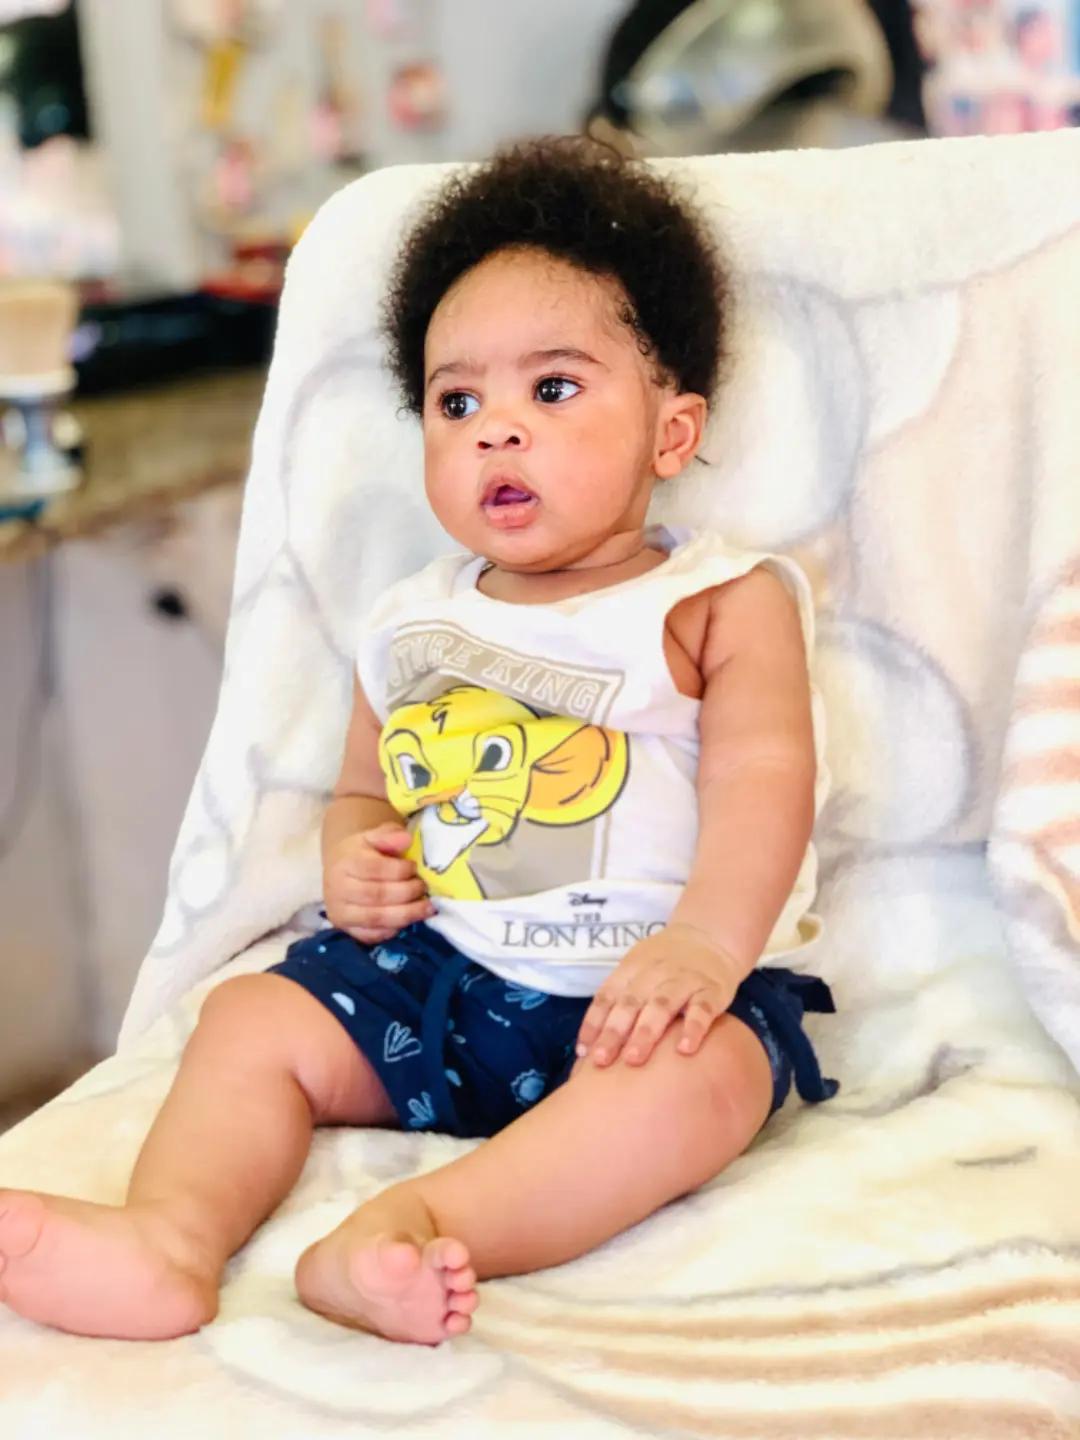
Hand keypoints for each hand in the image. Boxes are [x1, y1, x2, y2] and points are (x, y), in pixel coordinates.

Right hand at [323, 822, 434, 943]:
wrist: (340, 870)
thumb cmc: (362, 852)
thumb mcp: (374, 837)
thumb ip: (389, 835)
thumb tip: (406, 839)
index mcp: (345, 863)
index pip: (375, 869)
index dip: (400, 870)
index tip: (414, 867)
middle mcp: (338, 889)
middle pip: (377, 896)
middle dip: (407, 893)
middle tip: (423, 888)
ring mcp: (340, 912)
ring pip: (377, 918)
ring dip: (407, 914)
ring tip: (426, 908)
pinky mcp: (346, 930)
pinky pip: (372, 935)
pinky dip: (394, 930)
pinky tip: (409, 920)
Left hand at [576, 923, 741, 1068]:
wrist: (710, 936)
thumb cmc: (665, 963)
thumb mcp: (638, 969)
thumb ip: (619, 999)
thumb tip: (591, 1043)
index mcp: (632, 969)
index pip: (608, 995)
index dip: (593, 1023)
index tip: (583, 1053)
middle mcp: (655, 973)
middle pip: (630, 1002)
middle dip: (614, 1032)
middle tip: (601, 1061)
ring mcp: (684, 981)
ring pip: (662, 1005)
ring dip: (646, 1032)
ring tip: (634, 1059)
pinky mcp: (712, 990)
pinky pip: (702, 1009)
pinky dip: (693, 1028)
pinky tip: (685, 1050)